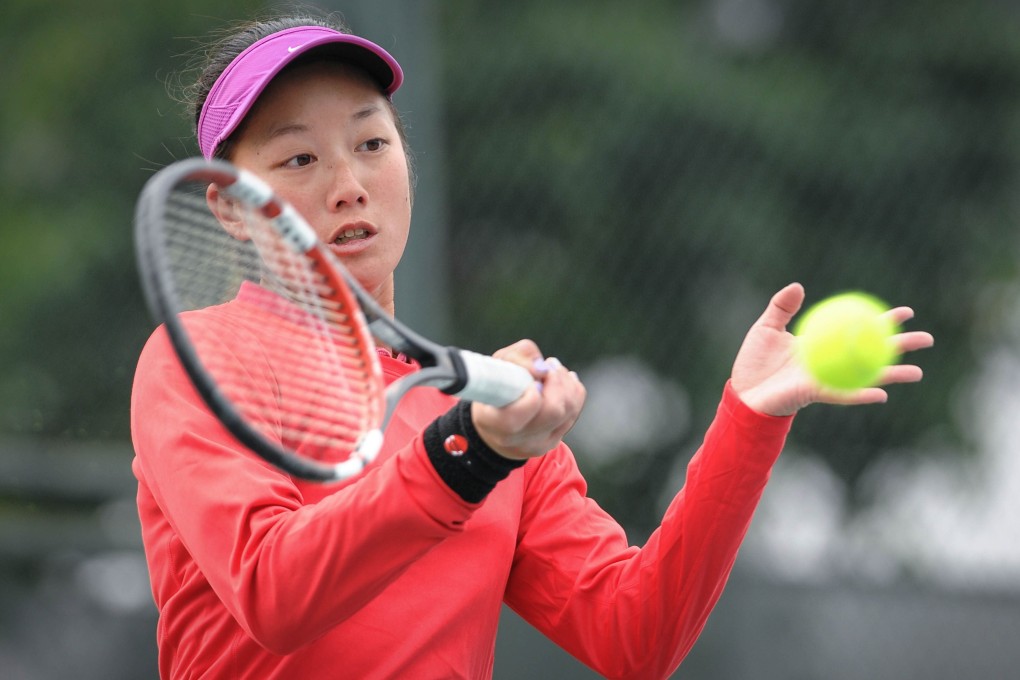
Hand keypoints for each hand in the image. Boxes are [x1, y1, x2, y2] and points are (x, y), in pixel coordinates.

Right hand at [470, 339, 585, 459]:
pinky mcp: (551, 443)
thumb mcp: (497, 364)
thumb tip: (543, 368)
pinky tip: (561, 381)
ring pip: (568, 411)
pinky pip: (573, 413)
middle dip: (557, 381)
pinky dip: (572, 391)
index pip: (514, 418)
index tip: (534, 379)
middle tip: (548, 366)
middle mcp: (511, 438)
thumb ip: (517, 358)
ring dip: (566, 383)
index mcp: (490, 421)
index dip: (531, 396)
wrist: (495, 420)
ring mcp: (534, 444)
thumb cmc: (494, 386)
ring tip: (553, 370)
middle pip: (552, 411)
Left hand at [731, 283, 934, 415]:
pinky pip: (843, 394)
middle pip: (873, 352)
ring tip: (918, 373)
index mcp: (823, 343)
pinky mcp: (816, 395)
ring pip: (866, 376)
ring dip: (891, 374)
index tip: (906, 312)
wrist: (742, 393)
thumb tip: (799, 286)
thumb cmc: (753, 361)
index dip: (882, 321)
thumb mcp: (766, 327)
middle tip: (926, 339)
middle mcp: (832, 362)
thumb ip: (782, 307)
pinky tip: (881, 395)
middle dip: (901, 347)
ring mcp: (827, 379)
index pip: (859, 328)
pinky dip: (860, 395)